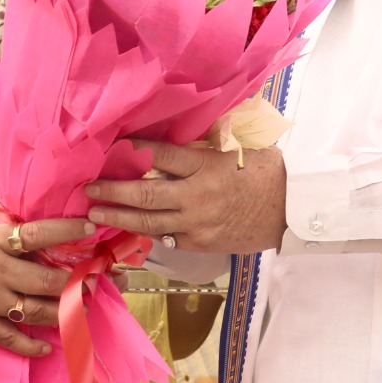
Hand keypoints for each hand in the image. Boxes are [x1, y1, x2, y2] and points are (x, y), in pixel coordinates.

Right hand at [0, 205, 92, 357]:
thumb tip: (2, 212)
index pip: (39, 234)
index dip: (68, 232)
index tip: (89, 228)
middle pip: (46, 280)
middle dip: (76, 282)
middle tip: (96, 280)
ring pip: (34, 311)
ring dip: (62, 312)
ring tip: (81, 310)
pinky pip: (7, 337)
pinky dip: (29, 345)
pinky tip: (45, 347)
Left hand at [85, 141, 287, 253]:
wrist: (293, 208)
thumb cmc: (267, 170)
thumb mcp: (236, 148)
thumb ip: (203, 146)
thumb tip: (172, 139)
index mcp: (206, 165)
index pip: (161, 155)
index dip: (135, 149)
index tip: (114, 145)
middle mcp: (197, 196)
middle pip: (144, 195)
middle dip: (112, 192)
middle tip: (89, 189)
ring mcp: (198, 223)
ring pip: (149, 223)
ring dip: (118, 218)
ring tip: (95, 215)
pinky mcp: (202, 243)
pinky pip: (167, 238)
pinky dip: (147, 233)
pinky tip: (128, 231)